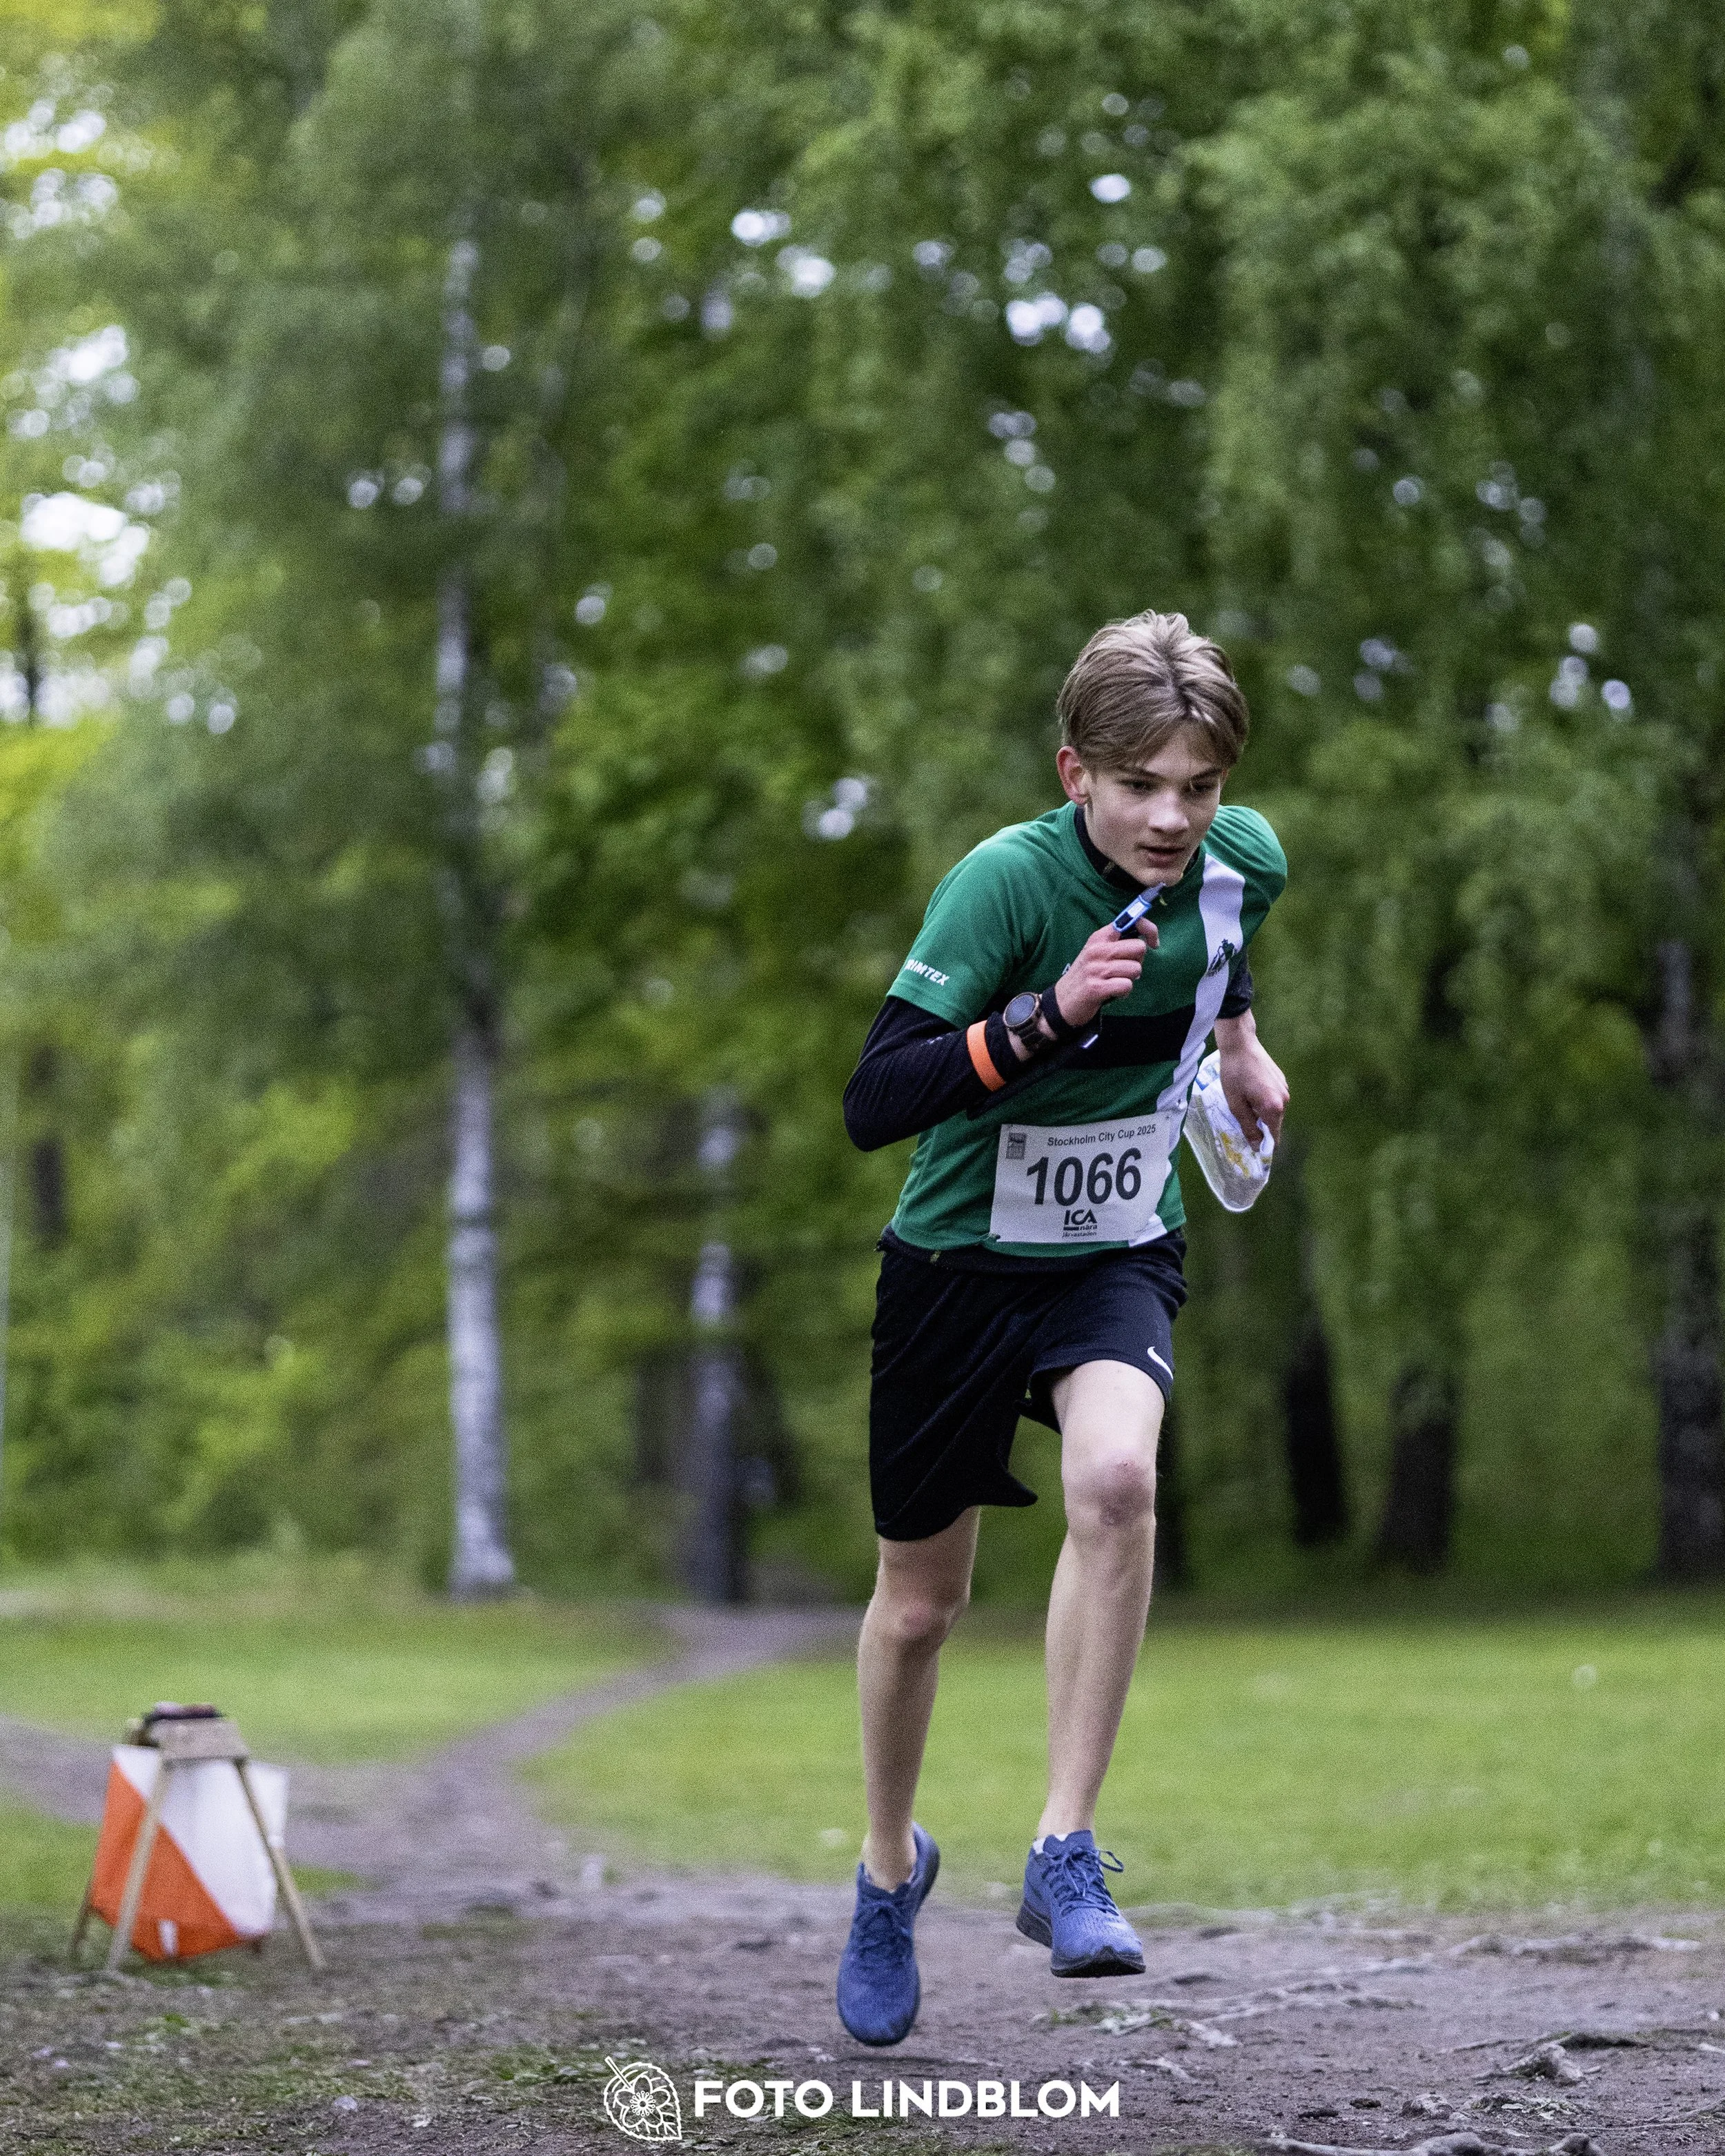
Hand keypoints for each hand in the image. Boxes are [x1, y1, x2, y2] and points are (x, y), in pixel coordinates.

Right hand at [1050, 917, 1158, 1031]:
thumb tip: (1146, 940)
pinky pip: (1126, 986)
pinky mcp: (1095, 988)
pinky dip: (1124, 992)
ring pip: (1135, 969)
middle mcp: (1097, 950)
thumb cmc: (1087, 975)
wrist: (1063, 1001)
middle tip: (1125, 969)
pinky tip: (1113, 993)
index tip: (1153, 943)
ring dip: (1130, 979)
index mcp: (1099, 937)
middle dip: (1138, 961)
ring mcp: (1095, 969)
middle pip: (1139, 947)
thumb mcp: (1098, 952)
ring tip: (1115, 982)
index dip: (1150, 931)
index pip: (1132, 922)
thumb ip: (1118, 943)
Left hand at [1212, 1010, 1288, 1144]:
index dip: (1264, 1145)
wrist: (1240, 1044)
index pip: (1274, 1135)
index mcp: (1273, 1107)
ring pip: (1274, 1111)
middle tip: (1242, 1124)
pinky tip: (1250, 1092)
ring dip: (1261, 1113)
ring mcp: (1285, 1088)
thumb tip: (1256, 1145)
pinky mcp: (1281, 1080)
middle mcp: (1284, 1099)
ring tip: (1244, 1104)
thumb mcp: (1236, 1104)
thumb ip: (1248, 1126)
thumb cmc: (1234, 1073)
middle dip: (1261, 1128)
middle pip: (1274, 1123)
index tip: (1253, 1149)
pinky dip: (1264, 1101)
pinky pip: (1274, 1099)